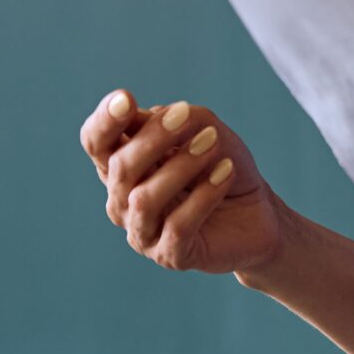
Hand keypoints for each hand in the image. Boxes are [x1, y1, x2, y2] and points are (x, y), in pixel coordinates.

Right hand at [80, 89, 285, 276]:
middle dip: (154, 137)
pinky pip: (177, 226)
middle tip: (188, 116)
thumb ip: (179, 119)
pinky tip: (225, 173)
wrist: (257, 210)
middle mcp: (122, 199)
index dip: (104, 121)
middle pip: (120, 167)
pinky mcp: (169, 255)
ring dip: (181, 166)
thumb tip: (150, 119)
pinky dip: (203, 196)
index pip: (96, 142)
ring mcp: (143, 231)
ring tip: (213, 144)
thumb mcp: (206, 128)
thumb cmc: (221, 164)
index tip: (126, 98)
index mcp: (122, 164)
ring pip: (145, 199)